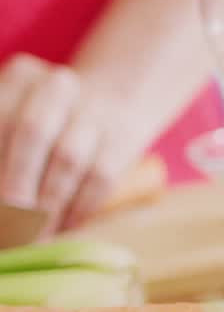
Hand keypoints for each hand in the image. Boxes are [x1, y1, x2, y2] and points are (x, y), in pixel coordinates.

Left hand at [0, 54, 140, 229]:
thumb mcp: (17, 114)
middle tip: (9, 225)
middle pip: (32, 134)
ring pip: (68, 160)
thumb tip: (1, 204)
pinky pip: (101, 177)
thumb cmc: (50, 119)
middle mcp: (59, 86)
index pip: (0, 118)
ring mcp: (96, 111)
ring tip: (35, 235)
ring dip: (48, 204)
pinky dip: (80, 206)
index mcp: (22, 75)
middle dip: (17, 183)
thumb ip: (6, 151)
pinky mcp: (124, 138)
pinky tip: (66, 226)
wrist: (114, 100)